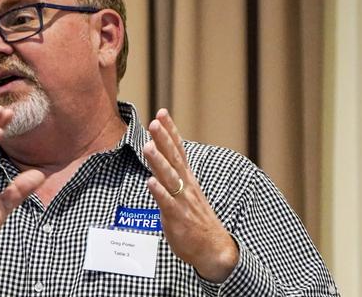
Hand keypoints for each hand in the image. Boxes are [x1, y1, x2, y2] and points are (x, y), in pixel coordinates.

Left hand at [143, 109, 237, 282]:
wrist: (213, 248)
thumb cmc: (195, 218)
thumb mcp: (185, 190)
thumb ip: (171, 173)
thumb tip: (158, 154)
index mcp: (187, 178)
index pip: (178, 149)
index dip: (170, 131)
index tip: (162, 113)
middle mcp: (186, 185)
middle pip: (173, 158)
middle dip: (164, 139)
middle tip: (154, 122)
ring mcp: (182, 201)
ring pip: (169, 178)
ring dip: (159, 162)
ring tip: (148, 146)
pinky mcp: (178, 218)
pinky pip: (168, 203)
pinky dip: (159, 192)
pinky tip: (150, 182)